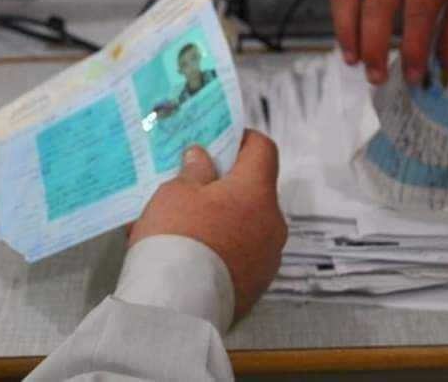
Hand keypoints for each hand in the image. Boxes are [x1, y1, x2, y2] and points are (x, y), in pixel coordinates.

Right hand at [129, 130, 286, 319]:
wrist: (177, 307)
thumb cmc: (177, 237)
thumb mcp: (175, 192)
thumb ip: (193, 171)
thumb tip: (202, 159)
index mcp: (256, 192)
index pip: (263, 150)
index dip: (242, 140)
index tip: (221, 140)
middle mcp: (272, 224)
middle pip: (252, 192)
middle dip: (221, 187)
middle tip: (187, 188)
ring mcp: (267, 259)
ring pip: (243, 226)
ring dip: (217, 221)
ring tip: (176, 228)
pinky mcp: (254, 287)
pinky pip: (238, 257)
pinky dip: (217, 250)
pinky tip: (184, 256)